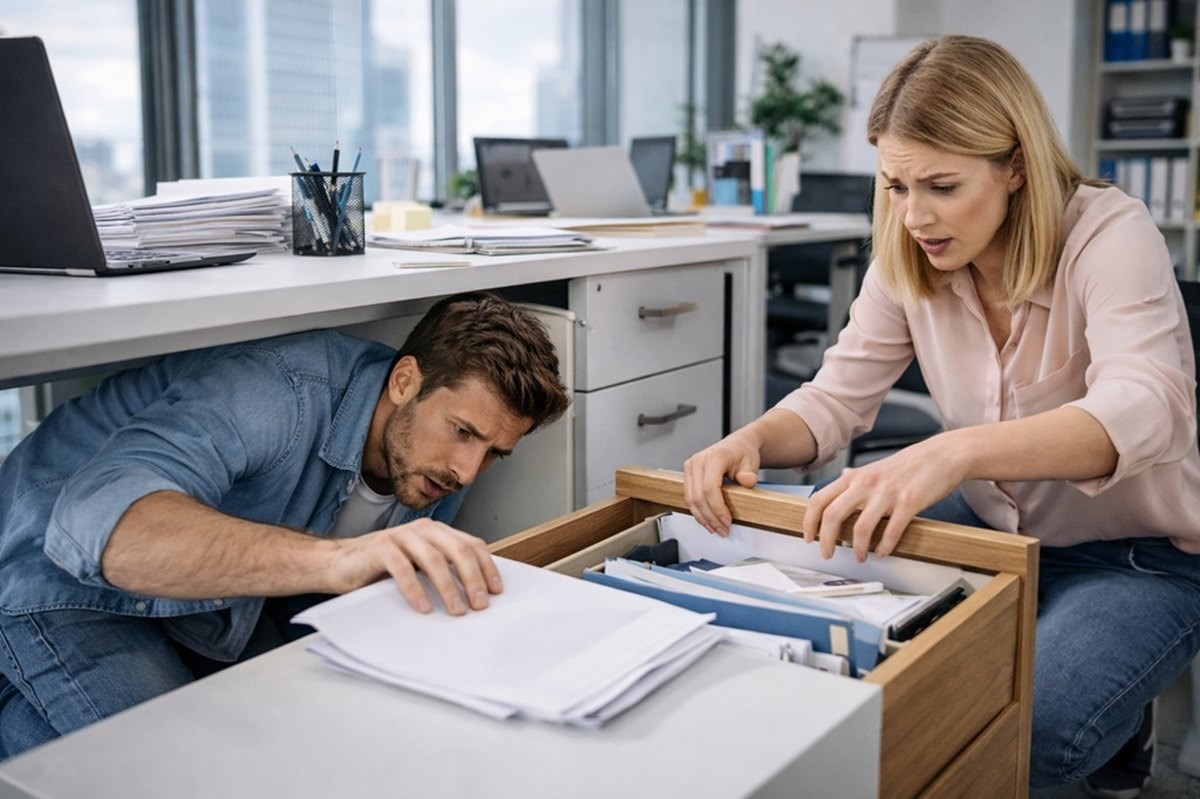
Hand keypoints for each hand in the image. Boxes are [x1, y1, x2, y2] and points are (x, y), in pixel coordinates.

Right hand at [330, 518, 502, 614]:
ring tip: (456, 610)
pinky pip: (402, 567)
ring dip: (448, 587)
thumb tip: (476, 595)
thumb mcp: (418, 567)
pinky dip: (415, 589)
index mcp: (436, 532)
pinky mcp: (380, 548)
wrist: (338, 563)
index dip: (487, 567)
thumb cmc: (381, 569)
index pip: (471, 544)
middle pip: (458, 550)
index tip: (497, 591)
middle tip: (480, 604)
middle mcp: (422, 530)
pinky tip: (423, 607)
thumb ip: (442, 571)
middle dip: (473, 578)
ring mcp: (400, 536)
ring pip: (433, 558)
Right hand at [683, 432, 761, 535]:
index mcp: (713, 456)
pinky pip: (689, 497)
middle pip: (698, 496)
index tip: (727, 521)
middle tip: (723, 530)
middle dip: (710, 517)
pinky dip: (698, 511)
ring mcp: (690, 467)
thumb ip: (748, 474)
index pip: (709, 488)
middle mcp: (698, 460)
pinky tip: (707, 521)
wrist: (738, 445)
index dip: (717, 508)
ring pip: (690, 499)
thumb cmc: (743, 453)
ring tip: (715, 529)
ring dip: (703, 518)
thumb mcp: (751, 462)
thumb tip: (748, 481)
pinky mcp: (688, 474)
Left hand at [803, 436, 964, 560]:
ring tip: (860, 557)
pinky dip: (884, 547)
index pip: (819, 500)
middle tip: (827, 553)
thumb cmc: (908, 465)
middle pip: (832, 514)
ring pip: (861, 527)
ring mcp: (887, 492)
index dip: (809, 522)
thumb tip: (840, 479)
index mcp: (854, 477)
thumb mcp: (875, 468)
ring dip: (857, 549)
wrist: (942, 455)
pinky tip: (882, 552)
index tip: (808, 537)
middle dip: (826, 540)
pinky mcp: (909, 502)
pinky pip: (891, 531)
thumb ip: (855, 478)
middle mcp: (866, 483)